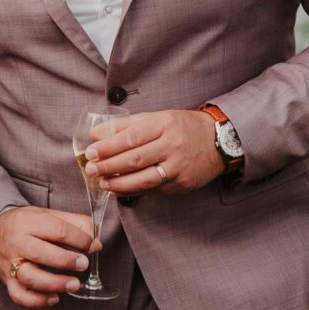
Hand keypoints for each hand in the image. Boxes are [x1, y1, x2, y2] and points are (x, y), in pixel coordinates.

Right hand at [0, 205, 97, 308]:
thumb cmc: (26, 223)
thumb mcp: (48, 214)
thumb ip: (74, 223)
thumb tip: (95, 239)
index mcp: (28, 221)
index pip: (57, 230)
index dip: (79, 239)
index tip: (92, 245)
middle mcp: (17, 242)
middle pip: (40, 253)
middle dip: (66, 260)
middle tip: (84, 264)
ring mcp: (10, 263)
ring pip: (29, 277)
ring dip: (55, 283)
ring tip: (74, 284)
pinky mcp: (7, 280)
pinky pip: (20, 296)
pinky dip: (38, 301)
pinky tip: (55, 298)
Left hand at [83, 109, 223, 195]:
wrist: (218, 140)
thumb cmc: (182, 126)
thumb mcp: (157, 117)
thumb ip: (126, 125)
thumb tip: (96, 134)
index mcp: (164, 124)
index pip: (131, 137)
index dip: (108, 147)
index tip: (90, 152)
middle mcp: (172, 145)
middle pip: (135, 159)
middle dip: (109, 166)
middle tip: (91, 170)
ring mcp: (179, 167)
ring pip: (144, 179)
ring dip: (119, 184)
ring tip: (103, 183)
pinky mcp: (183, 184)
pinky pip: (154, 190)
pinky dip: (134, 191)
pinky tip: (120, 190)